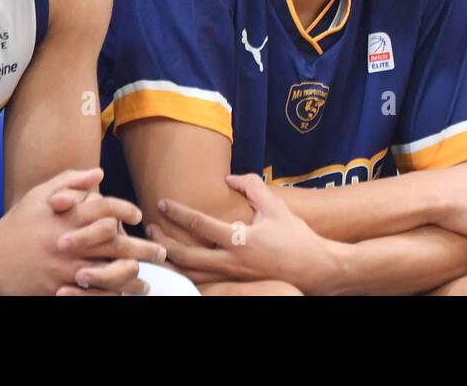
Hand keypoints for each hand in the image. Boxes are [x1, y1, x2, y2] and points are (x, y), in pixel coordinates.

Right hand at [0, 167, 166, 294]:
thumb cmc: (17, 222)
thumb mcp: (41, 193)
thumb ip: (71, 179)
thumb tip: (100, 172)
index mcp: (68, 217)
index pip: (107, 209)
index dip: (126, 210)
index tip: (138, 216)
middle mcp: (70, 242)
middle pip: (116, 245)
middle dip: (143, 249)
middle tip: (160, 253)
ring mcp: (63, 269)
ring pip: (107, 275)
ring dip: (131, 279)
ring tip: (145, 282)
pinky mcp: (55, 290)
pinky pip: (88, 296)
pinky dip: (106, 295)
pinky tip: (118, 295)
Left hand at [148, 174, 340, 293]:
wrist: (315, 269)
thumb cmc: (296, 236)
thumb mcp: (275, 206)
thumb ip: (252, 187)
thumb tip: (230, 178)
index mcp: (239, 240)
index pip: (199, 225)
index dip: (177, 213)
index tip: (162, 203)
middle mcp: (231, 262)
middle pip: (185, 256)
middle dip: (163, 242)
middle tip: (150, 229)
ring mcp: (233, 279)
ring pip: (191, 275)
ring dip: (172, 261)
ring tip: (160, 248)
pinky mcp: (237, 288)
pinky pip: (205, 284)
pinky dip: (188, 275)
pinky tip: (181, 266)